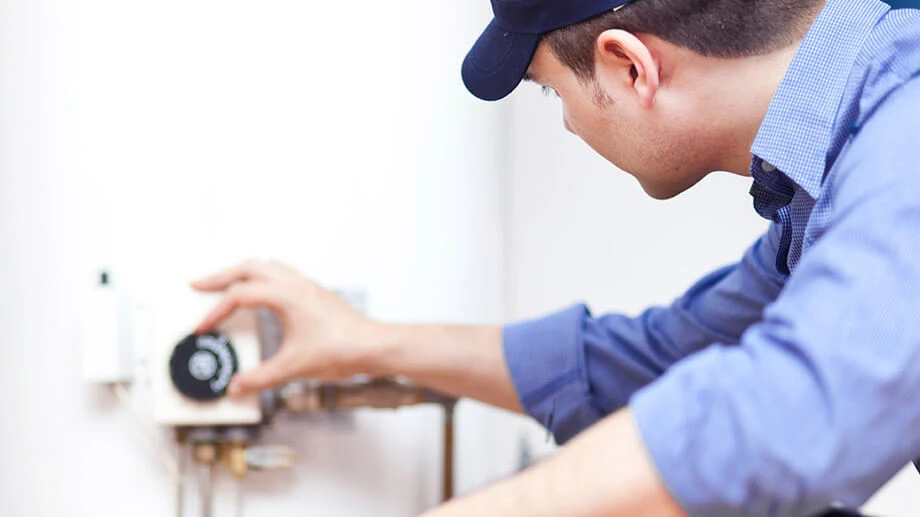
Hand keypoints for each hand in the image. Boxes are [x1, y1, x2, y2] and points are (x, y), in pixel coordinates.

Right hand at [191, 260, 381, 396]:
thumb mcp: (294, 368)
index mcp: (287, 295)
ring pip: (267, 265)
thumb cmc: (343, 350)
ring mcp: (307, 285)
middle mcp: (296, 283)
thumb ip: (260, 378)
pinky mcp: (315, 293)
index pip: (240, 295)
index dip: (216, 312)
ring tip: (225, 286)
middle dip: (220, 276)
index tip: (203, 329)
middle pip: (249, 267)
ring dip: (242, 273)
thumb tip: (236, 387)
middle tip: (198, 286)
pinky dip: (262, 278)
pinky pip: (281, 274)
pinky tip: (260, 294)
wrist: (375, 346)